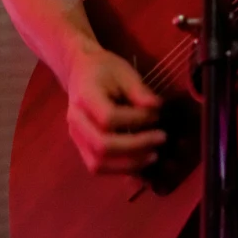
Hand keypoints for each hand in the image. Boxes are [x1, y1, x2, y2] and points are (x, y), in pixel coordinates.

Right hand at [61, 42, 163, 174]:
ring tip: (153, 156)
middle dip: (136, 147)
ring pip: (98, 163)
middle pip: (102, 145)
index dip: (136, 119)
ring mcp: (76, 136)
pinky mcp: (81, 146)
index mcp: (84, 96)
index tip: (156, 114)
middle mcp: (76, 120)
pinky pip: (98, 166)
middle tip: (161, 138)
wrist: (80, 71)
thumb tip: (156, 108)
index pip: (108, 117)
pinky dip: (121, 168)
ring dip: (128, 164)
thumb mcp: (123, 71)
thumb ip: (139, 90)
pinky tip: (140, 161)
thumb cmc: (104, 69)